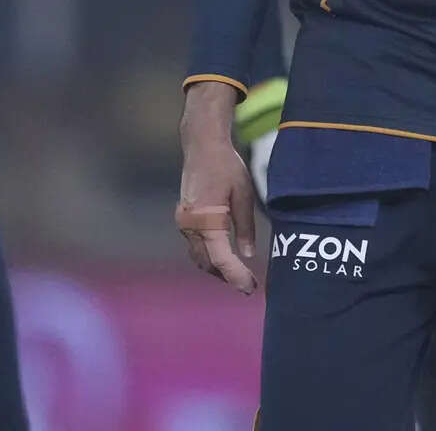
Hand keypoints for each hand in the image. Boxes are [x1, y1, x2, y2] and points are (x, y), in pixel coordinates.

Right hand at [178, 85, 258, 293]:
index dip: (236, 276)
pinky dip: (209, 256)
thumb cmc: (226, 167)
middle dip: (227, 277)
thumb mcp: (243, 195)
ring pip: (199, 257)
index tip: (251, 288)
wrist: (202, 146)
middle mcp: (190, 226)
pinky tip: (224, 256)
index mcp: (207, 220)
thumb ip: (245, 227)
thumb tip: (248, 254)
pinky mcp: (184, 219)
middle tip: (249, 285)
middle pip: (207, 263)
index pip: (221, 259)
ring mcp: (184, 223)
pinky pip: (196, 246)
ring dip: (217, 269)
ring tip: (239, 275)